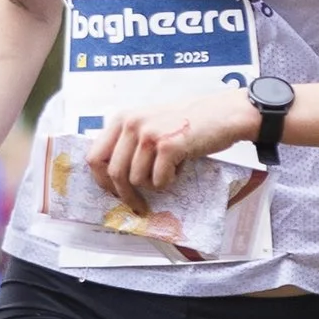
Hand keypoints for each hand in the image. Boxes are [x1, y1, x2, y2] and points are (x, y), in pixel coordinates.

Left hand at [86, 89, 259, 204]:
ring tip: (169, 172)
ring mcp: (149, 134)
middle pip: (114, 174)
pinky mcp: (168, 146)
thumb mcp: (150, 123)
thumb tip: (112, 179)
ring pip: (136, 180)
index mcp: (122, 118)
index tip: (114, 193)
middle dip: (125, 195)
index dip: (102, 181)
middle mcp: (131, 124)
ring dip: (153, 184)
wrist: (223, 113)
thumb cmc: (188, 122)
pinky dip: (169, 182)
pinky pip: (158, 180)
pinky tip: (179, 169)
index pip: (95, 157)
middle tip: (139, 204)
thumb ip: (129, 142)